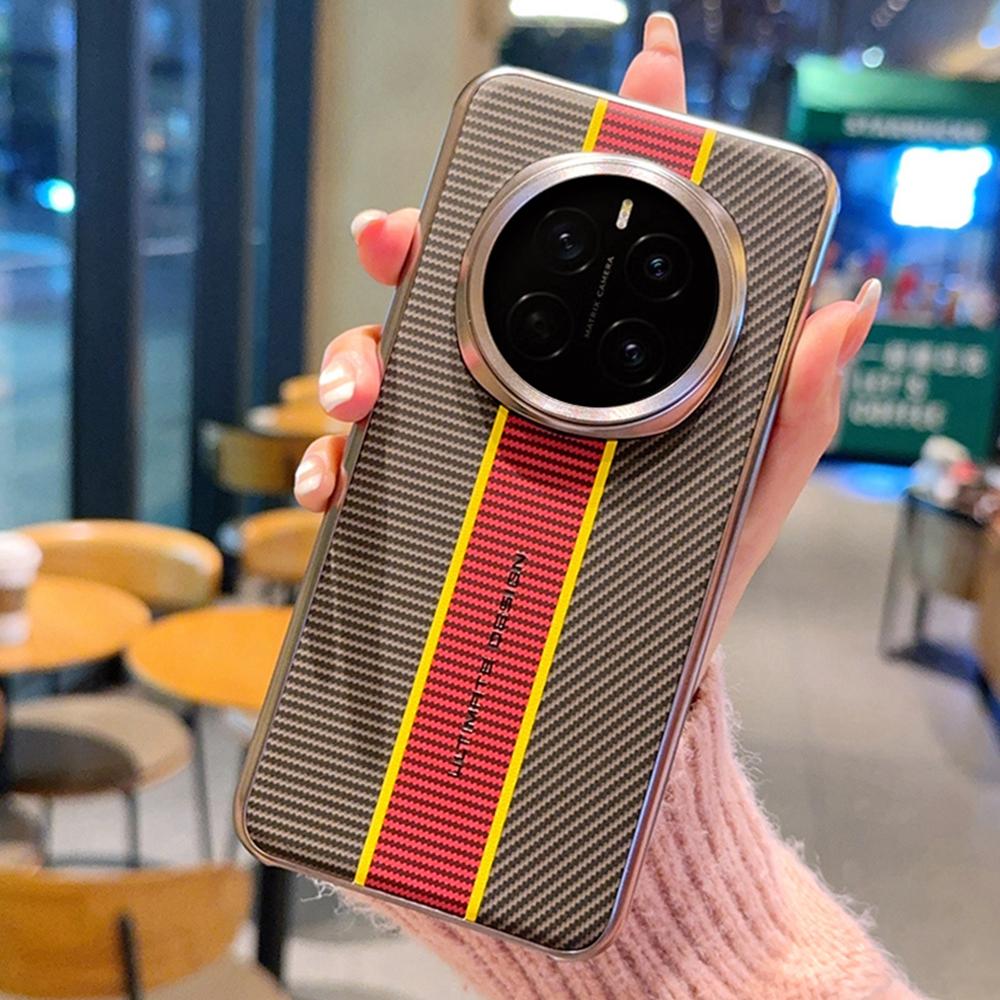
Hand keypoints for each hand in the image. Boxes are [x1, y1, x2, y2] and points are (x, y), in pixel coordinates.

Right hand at [293, 12, 879, 652]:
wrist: (644, 660)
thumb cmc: (701, 567)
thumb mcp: (753, 482)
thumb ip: (796, 405)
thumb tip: (845, 309)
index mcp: (604, 365)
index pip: (587, 255)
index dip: (592, 164)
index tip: (617, 88)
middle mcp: (523, 386)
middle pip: (454, 288)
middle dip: (413, 247)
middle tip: (391, 238)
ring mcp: (467, 442)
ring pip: (389, 367)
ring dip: (355, 361)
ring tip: (361, 395)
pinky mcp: (428, 505)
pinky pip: (364, 474)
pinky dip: (332, 470)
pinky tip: (334, 484)